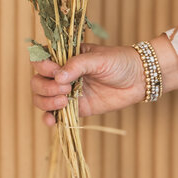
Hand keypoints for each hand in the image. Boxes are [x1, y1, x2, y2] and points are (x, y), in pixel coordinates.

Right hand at [29, 42, 146, 126]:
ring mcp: (67, 92)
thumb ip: (78, 65)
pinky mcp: (76, 108)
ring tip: (65, 102)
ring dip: (46, 102)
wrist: (139, 79)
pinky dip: (49, 118)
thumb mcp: (98, 59)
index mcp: (65, 56)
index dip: (42, 66)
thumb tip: (58, 77)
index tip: (56, 71)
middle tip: (66, 89)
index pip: (41, 59)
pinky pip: (55, 114)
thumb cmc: (119, 61)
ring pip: (42, 98)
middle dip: (46, 87)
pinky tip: (51, 121)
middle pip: (37, 81)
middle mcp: (62, 73)